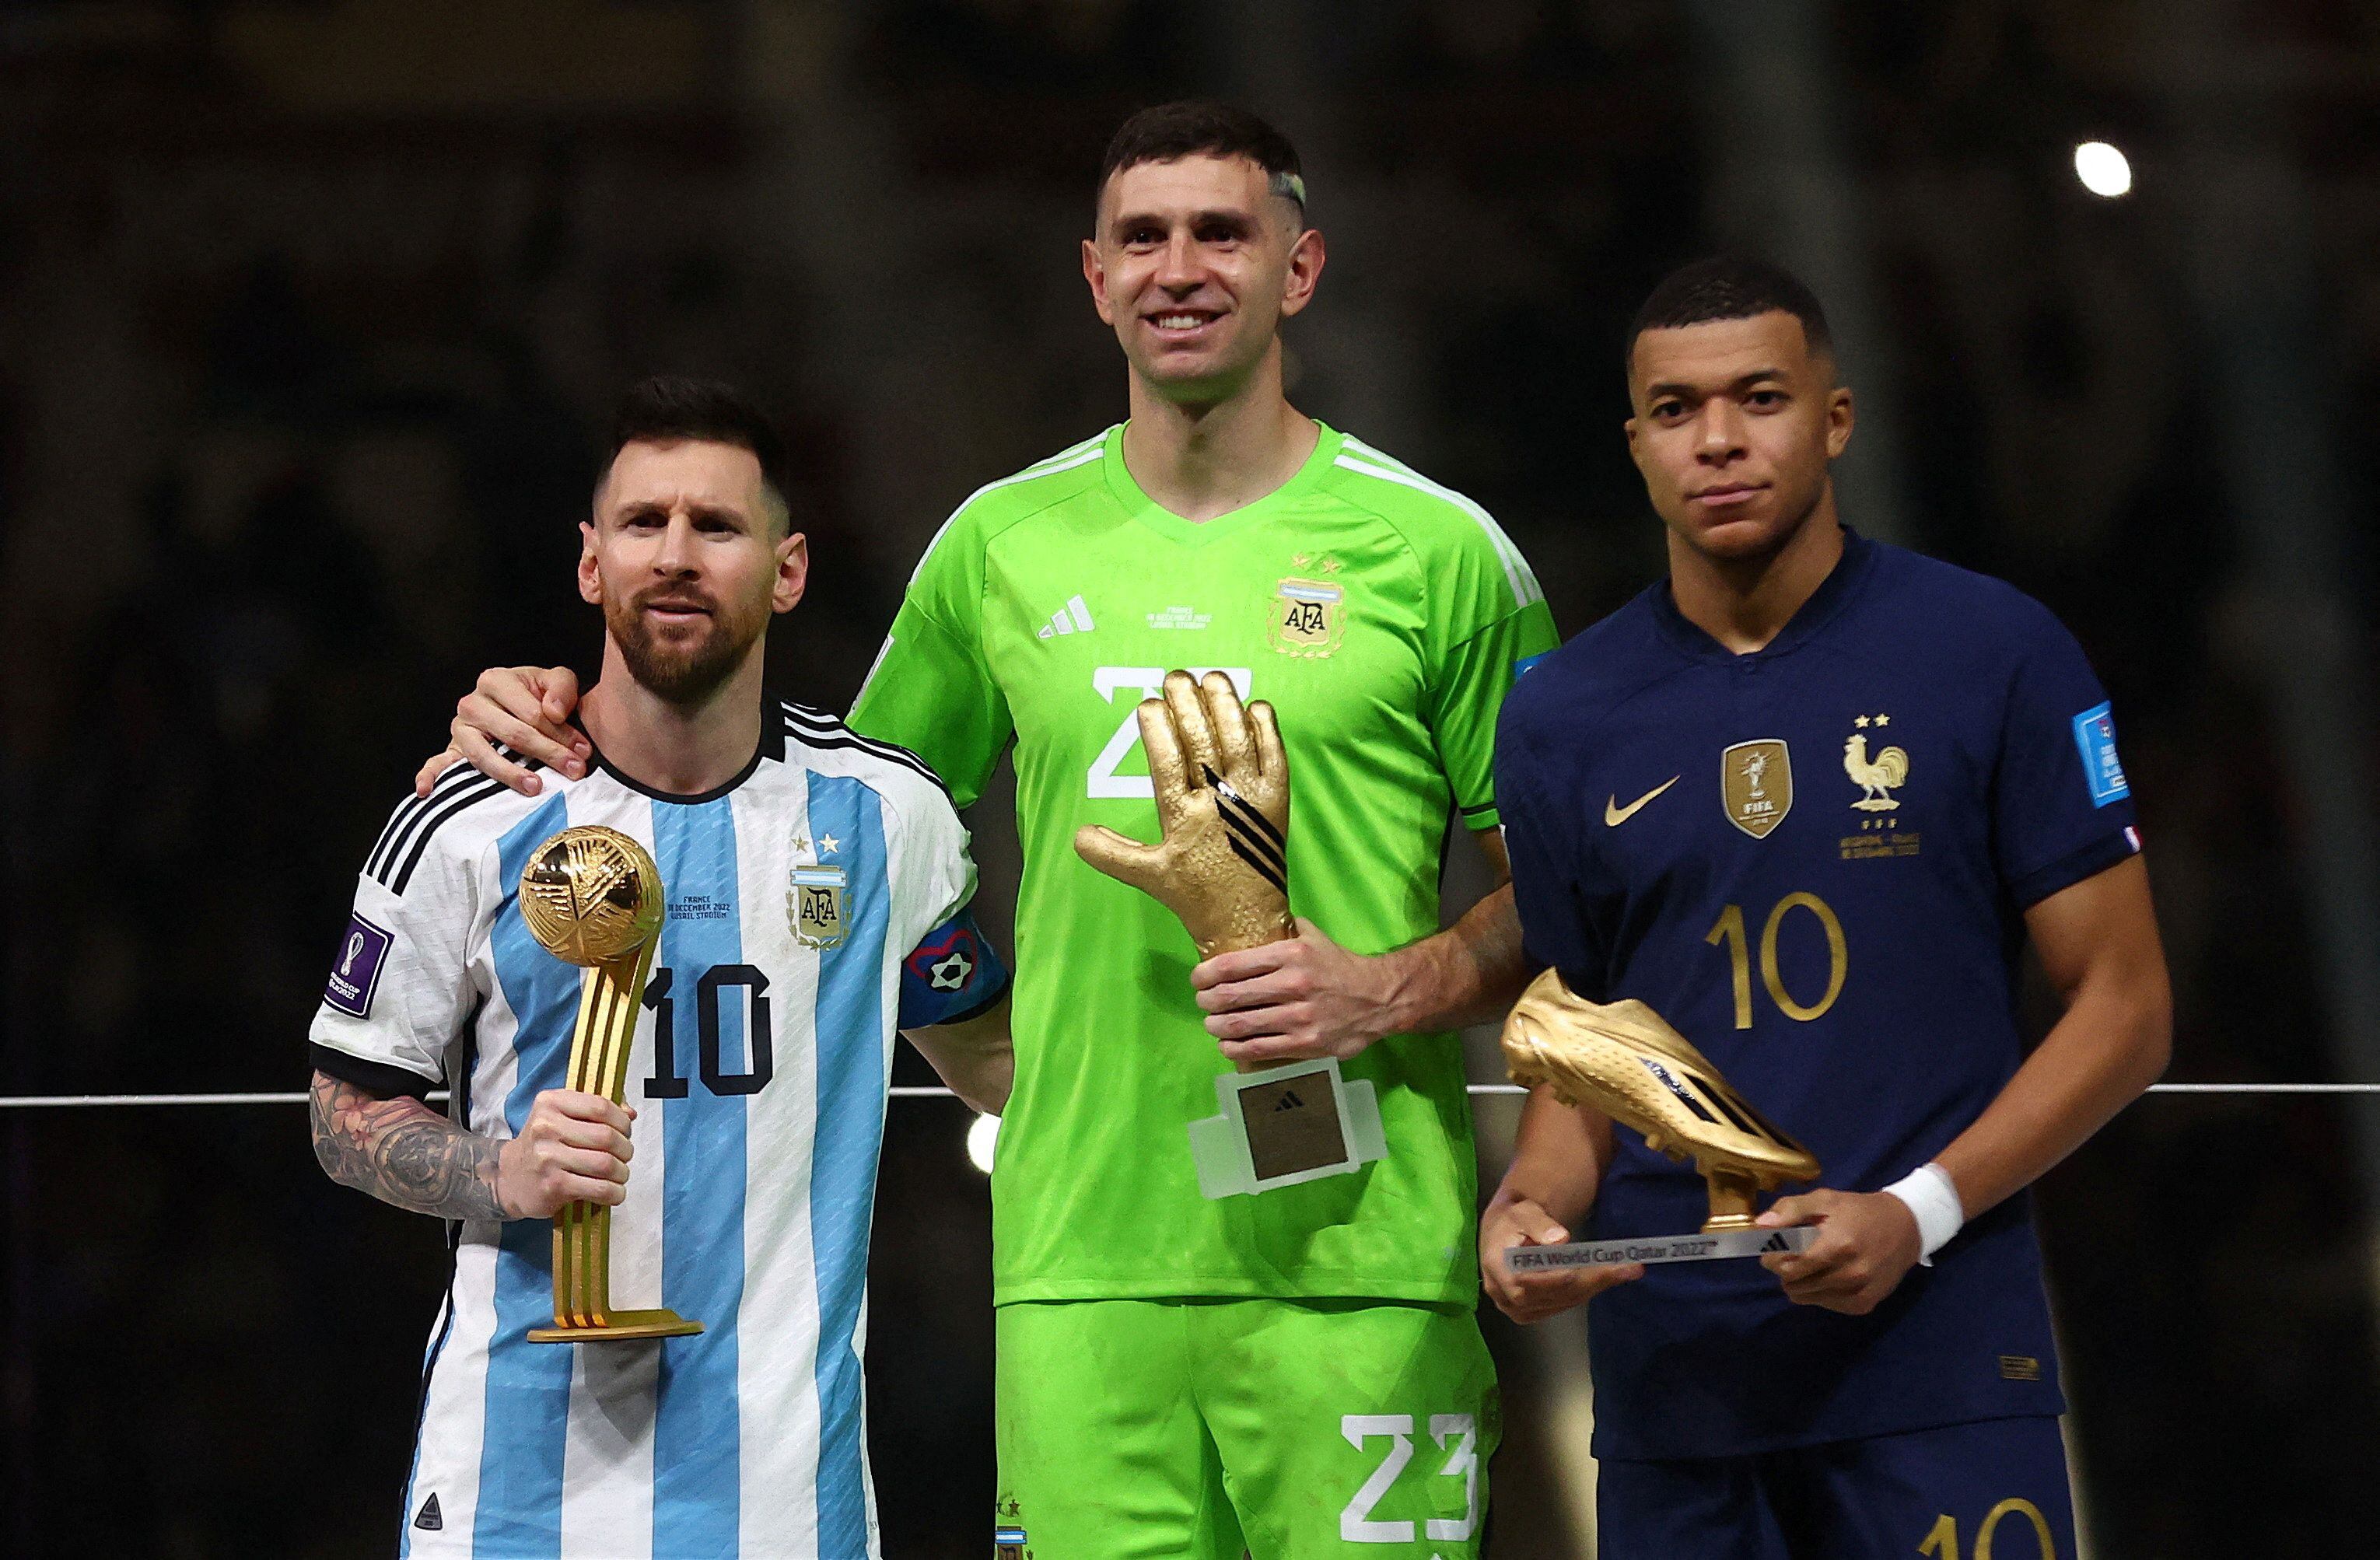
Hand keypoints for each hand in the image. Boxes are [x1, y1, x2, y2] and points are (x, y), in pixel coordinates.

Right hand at [413, 665, 589, 797]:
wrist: (519, 704)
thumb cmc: (537, 694)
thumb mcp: (555, 680)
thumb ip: (562, 688)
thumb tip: (554, 711)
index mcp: (496, 681)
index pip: (531, 712)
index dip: (561, 733)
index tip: (583, 751)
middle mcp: (473, 702)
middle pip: (513, 734)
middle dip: (547, 754)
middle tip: (573, 771)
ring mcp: (460, 727)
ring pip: (483, 755)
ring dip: (510, 773)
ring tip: (535, 786)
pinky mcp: (453, 748)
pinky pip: (438, 762)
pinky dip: (430, 776)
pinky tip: (426, 791)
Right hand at [495, 1090, 634, 1219]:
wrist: (510, 1178)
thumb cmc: (544, 1145)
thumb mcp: (562, 1116)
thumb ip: (597, 1109)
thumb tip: (630, 1113)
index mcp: (550, 1103)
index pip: (600, 1106)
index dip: (622, 1121)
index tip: (625, 1131)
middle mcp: (546, 1127)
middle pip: (607, 1136)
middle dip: (625, 1149)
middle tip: (624, 1156)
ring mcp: (547, 1158)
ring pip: (606, 1164)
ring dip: (622, 1172)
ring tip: (619, 1174)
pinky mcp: (553, 1186)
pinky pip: (599, 1188)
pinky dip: (614, 1193)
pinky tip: (613, 1192)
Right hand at [1073, 670, 1293, 959]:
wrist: (1247, 919)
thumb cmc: (1196, 895)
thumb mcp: (1148, 876)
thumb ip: (1112, 853)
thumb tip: (1077, 834)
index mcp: (1183, 818)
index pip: (1168, 762)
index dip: (1158, 728)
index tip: (1148, 703)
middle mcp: (1218, 803)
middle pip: (1203, 742)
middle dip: (1188, 704)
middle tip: (1175, 677)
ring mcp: (1252, 798)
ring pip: (1238, 741)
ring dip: (1225, 705)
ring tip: (1212, 677)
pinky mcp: (1278, 800)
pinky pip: (1275, 756)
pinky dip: (1267, 729)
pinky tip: (1255, 706)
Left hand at [1193, 918, 1398, 1064]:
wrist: (1379, 999)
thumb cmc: (1340, 966)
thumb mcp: (1314, 937)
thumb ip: (1284, 928)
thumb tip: (1254, 917)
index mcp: (1291, 954)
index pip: (1233, 965)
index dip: (1205, 974)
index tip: (1198, 979)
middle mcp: (1293, 984)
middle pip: (1230, 996)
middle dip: (1207, 1001)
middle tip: (1203, 1003)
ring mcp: (1299, 1017)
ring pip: (1240, 1025)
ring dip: (1217, 1026)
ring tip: (1212, 1024)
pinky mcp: (1305, 1044)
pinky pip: (1258, 1049)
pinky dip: (1235, 1049)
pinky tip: (1227, 1045)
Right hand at [1480, 1185, 1640, 1323]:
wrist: (1506, 1233)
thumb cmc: (1515, 1219)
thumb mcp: (1524, 1211)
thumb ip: (1539, 1224)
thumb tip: (1559, 1239)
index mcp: (1496, 1267)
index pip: (1522, 1283)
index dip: (1550, 1280)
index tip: (1576, 1272)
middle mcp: (1502, 1293)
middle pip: (1549, 1295)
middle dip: (1589, 1281)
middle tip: (1625, 1268)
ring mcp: (1516, 1307)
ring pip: (1561, 1302)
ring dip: (1594, 1286)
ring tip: (1625, 1270)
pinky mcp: (1530, 1312)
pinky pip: (1562, 1305)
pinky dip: (1587, 1291)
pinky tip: (1606, 1277)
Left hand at [1757, 1188, 1922, 1314]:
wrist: (1906, 1227)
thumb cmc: (1858, 1211)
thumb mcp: (1825, 1199)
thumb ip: (1790, 1210)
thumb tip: (1761, 1226)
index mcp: (1837, 1246)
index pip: (1787, 1267)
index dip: (1773, 1259)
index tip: (1774, 1249)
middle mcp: (1849, 1274)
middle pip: (1793, 1285)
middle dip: (1784, 1270)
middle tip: (1791, 1255)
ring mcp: (1858, 1292)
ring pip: (1806, 1298)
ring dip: (1800, 1282)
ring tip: (1811, 1263)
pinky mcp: (1864, 1304)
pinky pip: (1825, 1304)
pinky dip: (1818, 1291)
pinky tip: (1828, 1274)